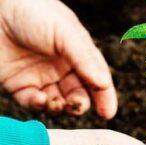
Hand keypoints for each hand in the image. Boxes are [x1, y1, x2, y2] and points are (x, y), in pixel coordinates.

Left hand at [0, 0, 116, 118]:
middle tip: (78, 106)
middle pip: (79, 93)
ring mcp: (41, 77)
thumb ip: (84, 58)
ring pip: (59, 101)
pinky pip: (33, 102)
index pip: (96, 77)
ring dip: (61, 107)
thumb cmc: (33, 12)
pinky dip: (38, 105)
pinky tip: (39, 99)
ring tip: (58, 104)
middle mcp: (62, 67)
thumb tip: (103, 83)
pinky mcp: (19, 85)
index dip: (104, 95)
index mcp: (77, 53)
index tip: (108, 113)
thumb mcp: (65, 31)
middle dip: (81, 104)